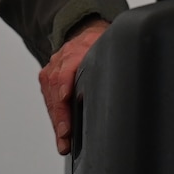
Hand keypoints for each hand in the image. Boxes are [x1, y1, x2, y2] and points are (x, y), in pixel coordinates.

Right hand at [38, 17, 107, 154]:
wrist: (85, 33)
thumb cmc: (98, 42)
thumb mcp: (108, 45)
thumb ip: (113, 59)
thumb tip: (126, 77)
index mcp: (78, 49)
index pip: (67, 67)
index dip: (64, 83)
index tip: (66, 97)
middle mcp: (61, 59)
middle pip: (56, 86)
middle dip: (60, 113)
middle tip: (66, 134)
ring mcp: (52, 68)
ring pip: (51, 96)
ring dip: (57, 120)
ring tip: (63, 141)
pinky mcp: (47, 78)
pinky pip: (49, 99)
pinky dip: (55, 117)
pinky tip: (60, 133)